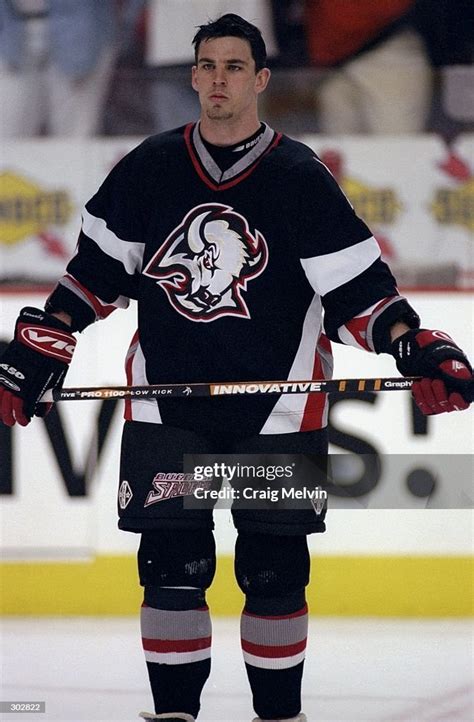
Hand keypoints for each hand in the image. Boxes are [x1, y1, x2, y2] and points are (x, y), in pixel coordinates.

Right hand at [0, 307, 75, 425]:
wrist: (48, 330)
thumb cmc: (55, 355)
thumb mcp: (57, 377)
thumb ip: (47, 395)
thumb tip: (41, 412)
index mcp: (35, 381)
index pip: (25, 403)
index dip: (22, 414)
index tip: (24, 422)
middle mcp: (22, 375)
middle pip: (11, 399)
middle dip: (9, 413)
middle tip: (11, 422)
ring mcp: (13, 368)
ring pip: (2, 390)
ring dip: (2, 404)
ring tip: (4, 414)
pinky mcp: (7, 361)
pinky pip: (0, 380)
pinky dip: (0, 390)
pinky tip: (2, 397)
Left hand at [390, 329, 471, 414]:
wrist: (415, 351)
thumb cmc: (432, 350)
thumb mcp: (441, 356)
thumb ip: (451, 368)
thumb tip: (461, 378)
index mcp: (461, 382)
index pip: (464, 401)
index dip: (460, 401)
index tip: (453, 395)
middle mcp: (452, 392)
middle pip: (449, 405)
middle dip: (439, 393)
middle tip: (433, 380)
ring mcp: (439, 398)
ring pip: (436, 407)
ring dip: (428, 393)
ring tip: (423, 379)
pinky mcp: (427, 400)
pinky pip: (425, 407)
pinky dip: (420, 397)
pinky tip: (417, 385)